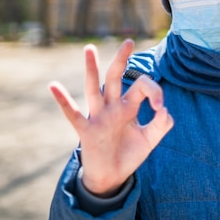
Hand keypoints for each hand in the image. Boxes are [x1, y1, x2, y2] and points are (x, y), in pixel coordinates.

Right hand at [49, 39, 173, 196]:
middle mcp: (113, 107)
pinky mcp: (86, 131)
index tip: (160, 108)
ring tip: (90, 49)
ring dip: (92, 69)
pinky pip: (73, 114)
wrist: (112, 177)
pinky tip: (54, 86)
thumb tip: (164, 110)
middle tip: (129, 41)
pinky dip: (63, 100)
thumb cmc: (129, 154)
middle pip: (116, 78)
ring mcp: (98, 116)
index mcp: (128, 106)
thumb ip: (161, 124)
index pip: (142, 86)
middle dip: (122, 59)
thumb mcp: (150, 139)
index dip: (155, 92)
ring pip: (94, 88)